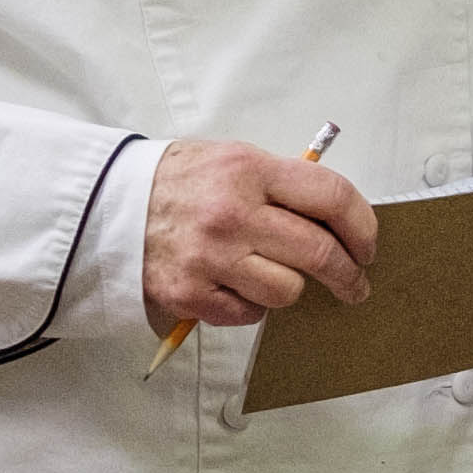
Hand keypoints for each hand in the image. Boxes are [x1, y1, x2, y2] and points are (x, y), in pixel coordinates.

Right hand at [142, 136, 376, 337]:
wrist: (103, 207)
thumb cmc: (177, 182)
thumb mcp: (230, 159)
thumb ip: (281, 183)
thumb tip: (336, 215)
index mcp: (248, 169)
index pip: (332, 197)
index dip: (363, 227)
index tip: (368, 247)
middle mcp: (231, 213)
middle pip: (319, 252)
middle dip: (349, 275)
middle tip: (355, 284)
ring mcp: (209, 257)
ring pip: (288, 290)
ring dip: (289, 288)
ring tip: (271, 275)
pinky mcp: (188, 294)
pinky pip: (249, 314)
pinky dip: (250, 306)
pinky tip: (235, 286)